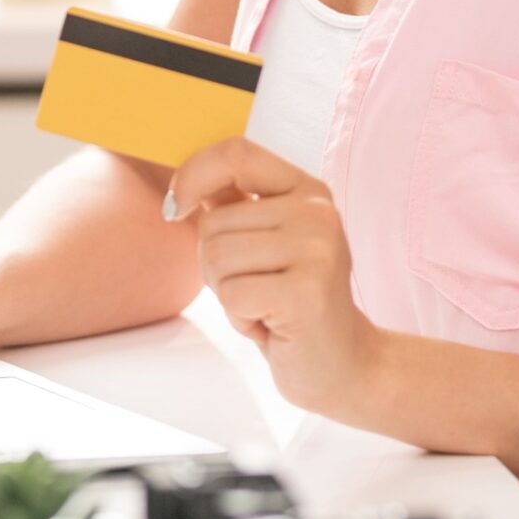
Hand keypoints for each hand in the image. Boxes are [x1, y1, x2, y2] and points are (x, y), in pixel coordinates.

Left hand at [169, 137, 383, 415]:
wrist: (343, 364)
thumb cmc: (291, 302)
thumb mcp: (264, 242)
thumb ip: (232, 204)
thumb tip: (182, 180)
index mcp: (308, 191)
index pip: (236, 153)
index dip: (193, 175)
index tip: (176, 210)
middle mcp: (318, 213)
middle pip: (213, 222)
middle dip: (215, 265)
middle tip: (256, 289)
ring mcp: (317, 251)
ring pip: (216, 258)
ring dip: (227, 294)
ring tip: (265, 306)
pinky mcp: (307, 293)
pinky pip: (231, 295)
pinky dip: (239, 319)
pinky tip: (272, 326)